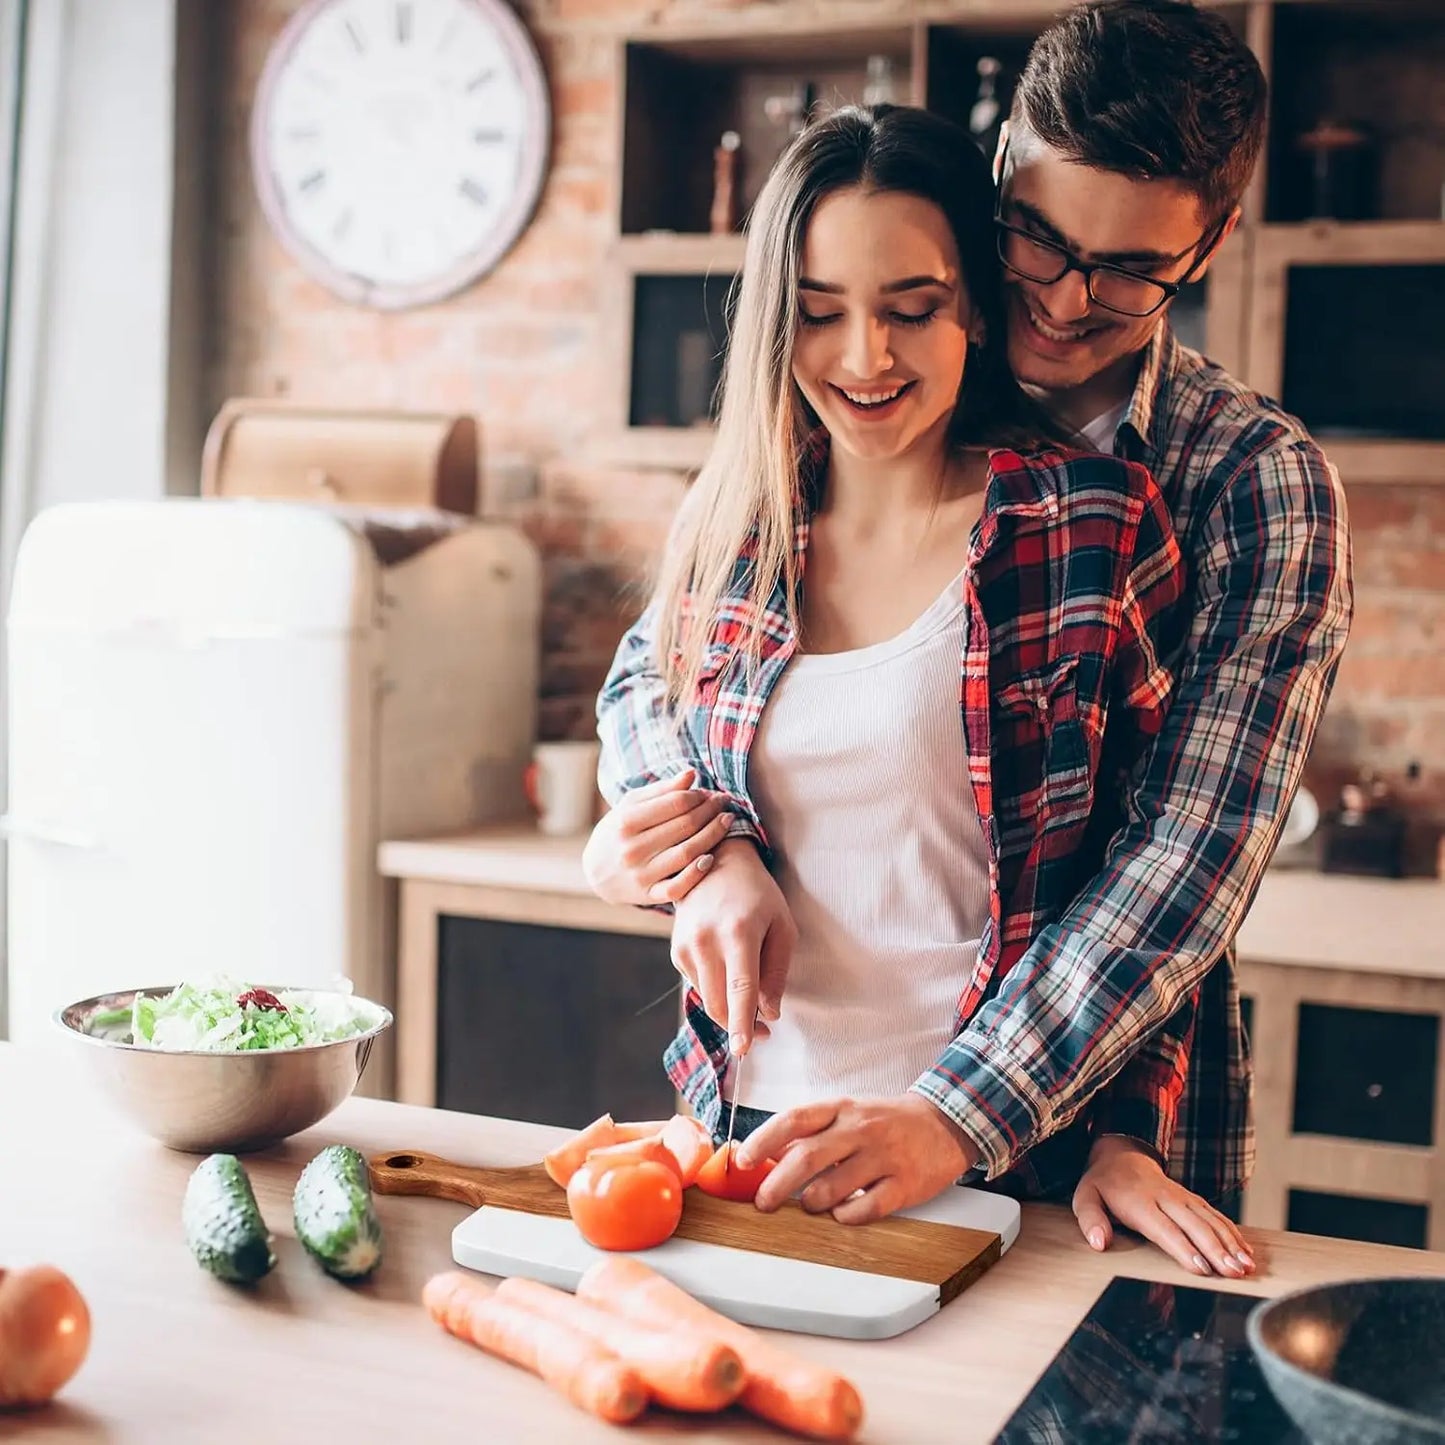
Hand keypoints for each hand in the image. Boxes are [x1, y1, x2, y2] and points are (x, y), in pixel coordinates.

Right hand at [582, 769, 734, 906]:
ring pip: (687, 853)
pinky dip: (697, 873)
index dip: (698, 796)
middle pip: (685, 826)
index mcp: (626, 821)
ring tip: (727, 820)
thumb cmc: (619, 831)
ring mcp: (641, 874)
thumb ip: (662, 790)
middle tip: (724, 802)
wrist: (596, 871)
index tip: (709, 792)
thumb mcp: (631, 805)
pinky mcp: (649, 895)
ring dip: (714, 834)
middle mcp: (633, 848)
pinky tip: (712, 857)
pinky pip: (679, 887)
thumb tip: (692, 774)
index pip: (675, 804)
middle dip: (710, 811)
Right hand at [670, 838, 794, 1052]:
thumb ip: (777, 971)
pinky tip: (727, 970)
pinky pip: (698, 986)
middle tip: (763, 1031)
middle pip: (720, 1003)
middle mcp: (706, 941)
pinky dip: (716, 990)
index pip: (741, 988)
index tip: (743, 1050)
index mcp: (739, 933)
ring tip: (750, 1002)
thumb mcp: (782, 926)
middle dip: (740, 1025)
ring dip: (729, 1010)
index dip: (743, 1023)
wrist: (717, 863)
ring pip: (708, 999)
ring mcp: (686, 947)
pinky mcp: (676, 951)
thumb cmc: (758, 895)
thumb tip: (769, 1012)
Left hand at [738, 1094, 981, 1224]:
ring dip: (812, 1203)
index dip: (763, 1140)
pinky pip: (865, 1209)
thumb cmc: (885, 1122)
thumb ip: (812, 1132)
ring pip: (833, 1188)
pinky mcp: (904, 1184)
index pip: (794, 1119)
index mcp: (841, 1109)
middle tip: (763, 1203)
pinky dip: (845, 1217)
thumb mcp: (848, 1114)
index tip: (743, 1160)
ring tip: (809, 1205)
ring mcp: (884, 1157)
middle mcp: (860, 1129)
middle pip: (807, 1157)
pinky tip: (842, 1213)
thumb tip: (767, 1155)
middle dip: (777, 1185)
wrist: (944, 1124)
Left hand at [1072, 1136, 1256, 1277]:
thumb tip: (1098, 1242)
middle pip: (1195, 1226)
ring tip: (1247, 1266)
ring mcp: (1182, 1197)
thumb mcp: (1085, 1197)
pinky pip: (1216, 1215)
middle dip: (1217, 1250)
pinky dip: (1233, 1232)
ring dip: (1231, 1243)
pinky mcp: (1192, 1199)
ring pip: (1210, 1221)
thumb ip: (1090, 1219)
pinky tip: (1246, 1250)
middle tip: (1234, 1272)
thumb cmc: (1103, 1184)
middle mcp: (1166, 1198)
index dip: (1183, 1248)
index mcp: (1140, 1203)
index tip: (1201, 1268)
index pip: (1165, 1228)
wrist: (1121, 1154)